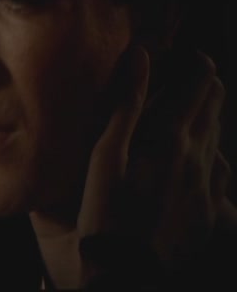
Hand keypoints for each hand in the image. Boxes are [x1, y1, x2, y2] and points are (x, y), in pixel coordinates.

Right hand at [77, 45, 231, 284]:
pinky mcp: (209, 206)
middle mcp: (197, 154)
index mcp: (171, 136)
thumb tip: (141, 56)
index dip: (192, 61)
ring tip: (179, 111)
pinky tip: (190, 154)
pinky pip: (219, 166)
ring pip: (217, 132)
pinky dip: (207, 149)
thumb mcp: (105, 154)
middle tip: (178, 77)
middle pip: (214, 102)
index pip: (200, 81)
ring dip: (202, 114)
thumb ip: (126, 103)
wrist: (127, 271)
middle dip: (201, 83)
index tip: (178, 56)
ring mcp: (207, 182)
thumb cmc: (107, 211)